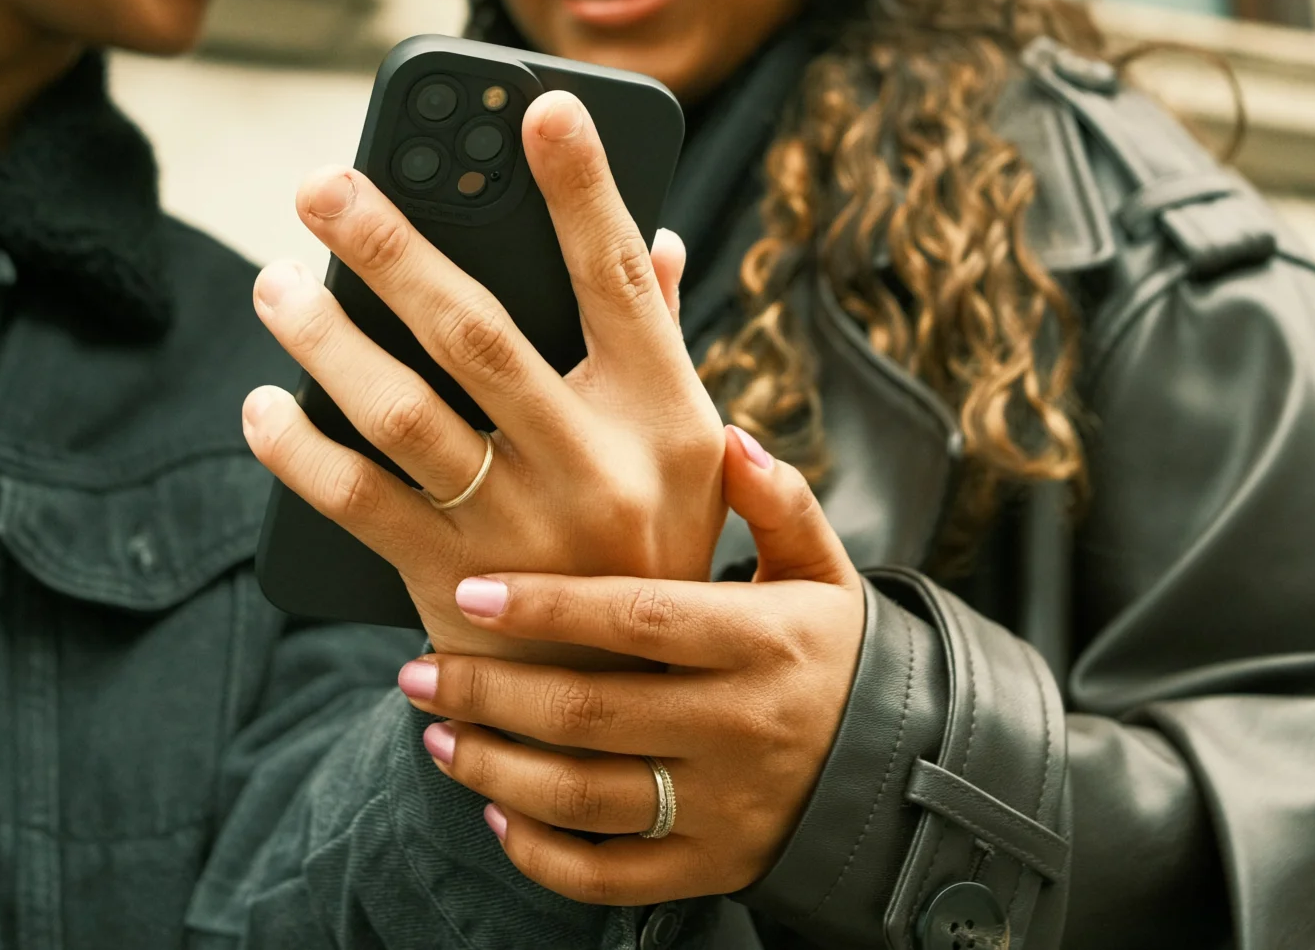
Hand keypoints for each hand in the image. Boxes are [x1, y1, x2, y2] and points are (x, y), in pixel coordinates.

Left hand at [240, 90, 725, 660]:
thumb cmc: (653, 543)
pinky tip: (263, 407)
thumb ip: (661, 338)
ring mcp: (517, 532)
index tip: (540, 105)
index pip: (619, 276)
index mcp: (662, 413)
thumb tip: (656, 238)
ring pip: (402, 413)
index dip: (584, 187)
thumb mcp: (690, 446)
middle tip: (321, 182)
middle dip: (392, 247)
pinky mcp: (449, 583)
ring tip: (275, 283)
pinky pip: (353, 504)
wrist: (630, 706)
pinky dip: (298, 453)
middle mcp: (592, 465)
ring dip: (325, 340)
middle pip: (479, 332)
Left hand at [404, 425, 865, 903]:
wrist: (900, 770)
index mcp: (763, 642)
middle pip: (591, 712)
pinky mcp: (713, 868)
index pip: (641, 618)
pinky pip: (610, 876)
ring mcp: (724, 807)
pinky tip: (494, 812)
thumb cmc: (834, 652)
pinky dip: (540, 852)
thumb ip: (778, 502)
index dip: (550, 605)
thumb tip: (730, 438)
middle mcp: (741, 727)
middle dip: (488, 691)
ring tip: (435, 733)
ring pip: (586, 798)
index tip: (471, 589)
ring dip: (494, 768)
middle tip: (414, 670)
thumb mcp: (824, 571)